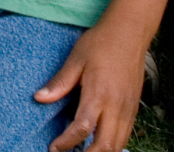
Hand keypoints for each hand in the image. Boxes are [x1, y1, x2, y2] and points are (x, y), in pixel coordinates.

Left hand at [35, 16, 150, 151]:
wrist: (130, 32)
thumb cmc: (101, 43)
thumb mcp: (76, 59)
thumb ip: (60, 83)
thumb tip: (39, 98)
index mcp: (99, 93)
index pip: (82, 127)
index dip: (66, 142)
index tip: (53, 148)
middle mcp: (117, 105)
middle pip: (105, 145)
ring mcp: (128, 109)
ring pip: (119, 145)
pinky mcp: (134, 108)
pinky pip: (125, 135)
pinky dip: (113, 145)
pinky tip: (99, 144)